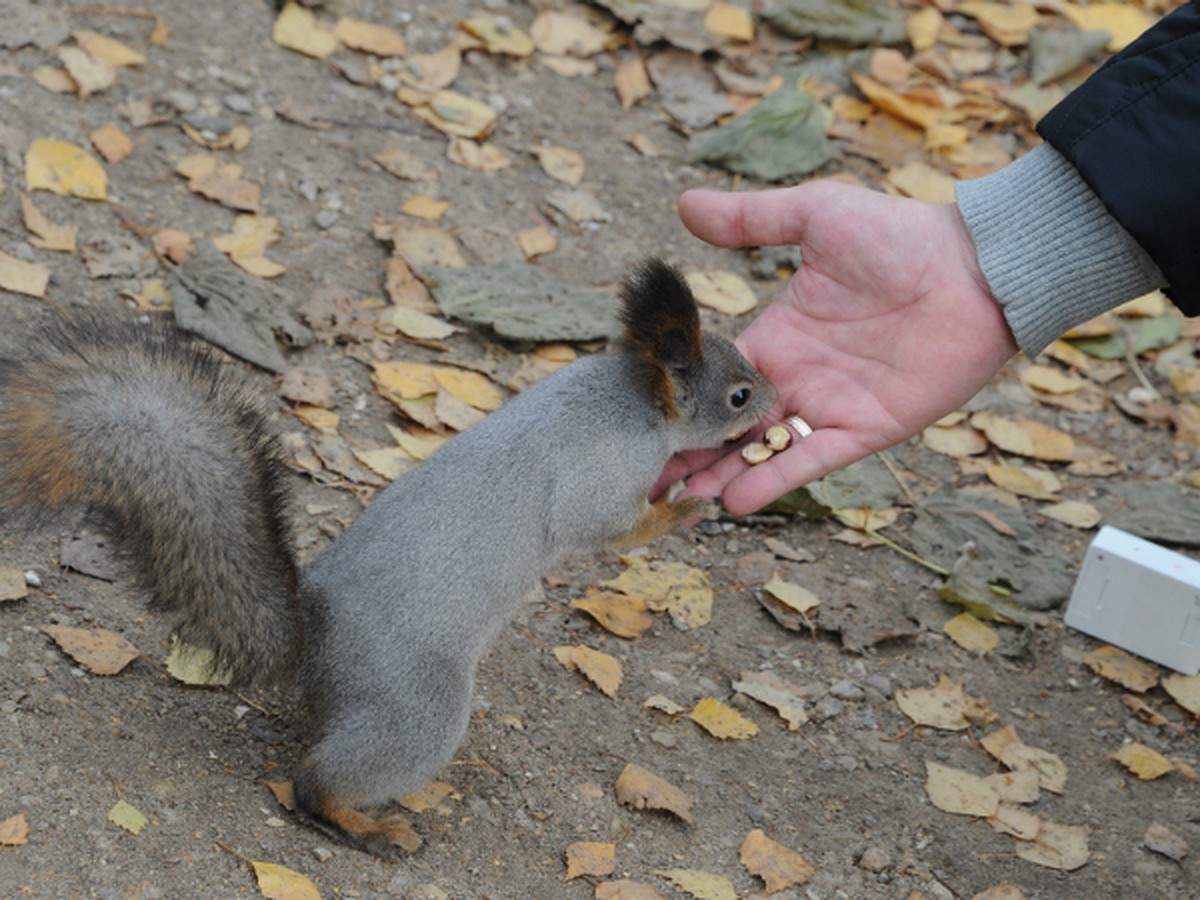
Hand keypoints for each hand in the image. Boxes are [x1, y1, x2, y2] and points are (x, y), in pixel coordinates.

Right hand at [670, 180, 1018, 513]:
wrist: (976, 267)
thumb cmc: (898, 234)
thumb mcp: (815, 214)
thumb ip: (750, 219)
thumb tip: (683, 204)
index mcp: (778, 335)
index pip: (716, 376)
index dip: (680, 397)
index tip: (641, 417)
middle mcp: (796, 376)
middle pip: (730, 424)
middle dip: (689, 450)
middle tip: (645, 476)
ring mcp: (828, 405)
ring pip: (761, 450)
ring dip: (721, 474)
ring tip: (678, 499)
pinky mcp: (864, 429)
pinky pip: (809, 460)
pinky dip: (773, 480)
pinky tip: (735, 500)